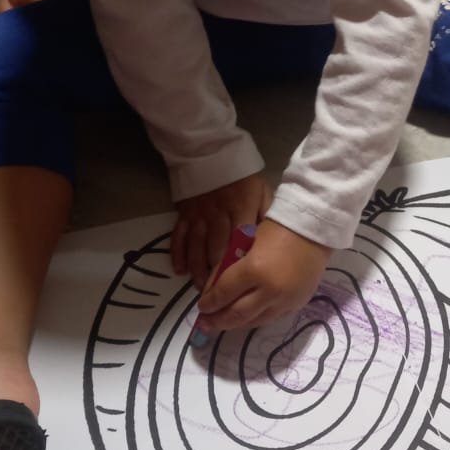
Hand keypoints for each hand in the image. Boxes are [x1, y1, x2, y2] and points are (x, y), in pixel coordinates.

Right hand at [171, 173, 272, 289]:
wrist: (209, 153)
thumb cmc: (241, 177)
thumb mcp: (261, 190)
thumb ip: (266, 215)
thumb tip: (271, 241)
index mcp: (242, 208)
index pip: (241, 242)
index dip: (239, 265)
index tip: (240, 286)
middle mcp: (219, 214)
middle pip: (217, 249)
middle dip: (218, 274)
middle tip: (219, 296)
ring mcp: (199, 214)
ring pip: (197, 246)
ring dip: (197, 269)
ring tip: (200, 288)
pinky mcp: (184, 213)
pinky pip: (179, 235)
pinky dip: (178, 253)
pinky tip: (179, 270)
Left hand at [196, 218, 330, 330]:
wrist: (313, 230)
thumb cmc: (276, 229)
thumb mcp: (245, 243)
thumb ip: (227, 268)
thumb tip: (211, 291)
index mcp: (254, 270)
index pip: (224, 293)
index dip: (209, 303)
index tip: (201, 307)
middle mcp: (270, 290)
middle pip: (237, 314)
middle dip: (218, 321)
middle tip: (206, 324)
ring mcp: (285, 301)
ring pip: (254, 321)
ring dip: (236, 324)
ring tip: (224, 323)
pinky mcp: (297, 304)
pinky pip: (272, 317)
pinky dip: (256, 319)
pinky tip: (247, 317)